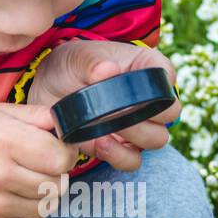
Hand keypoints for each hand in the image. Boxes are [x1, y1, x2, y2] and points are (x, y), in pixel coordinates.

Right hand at [0, 102, 78, 217]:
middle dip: (54, 174)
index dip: (65, 154)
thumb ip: (39, 116)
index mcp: (2, 140)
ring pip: (48, 206)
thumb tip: (73, 126)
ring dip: (43, 194)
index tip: (56, 150)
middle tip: (35, 166)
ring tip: (21, 181)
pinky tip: (13, 198)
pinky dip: (31, 213)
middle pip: (58, 184)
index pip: (61, 158)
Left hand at [24, 40, 180, 170]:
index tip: (136, 87)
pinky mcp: (120, 147)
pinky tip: (100, 143)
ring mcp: (137, 125)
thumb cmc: (69, 66)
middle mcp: (147, 98)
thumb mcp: (76, 56)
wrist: (47, 91)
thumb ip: (91, 62)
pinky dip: (120, 156)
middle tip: (121, 112)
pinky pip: (133, 161)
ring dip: (136, 137)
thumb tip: (108, 70)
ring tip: (108, 129)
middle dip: (148, 115)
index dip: (158, 83)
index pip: (166, 74)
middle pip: (170, 112)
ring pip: (157, 139)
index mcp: (144, 66)